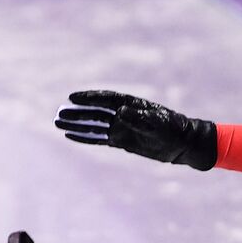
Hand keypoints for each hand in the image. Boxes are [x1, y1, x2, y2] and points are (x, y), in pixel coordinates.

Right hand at [56, 91, 217, 170]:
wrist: (184, 144)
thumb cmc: (174, 129)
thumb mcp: (158, 123)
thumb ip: (139, 118)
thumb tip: (120, 112)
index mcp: (131, 104)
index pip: (105, 99)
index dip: (88, 98)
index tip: (71, 98)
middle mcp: (123, 114)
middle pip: (95, 112)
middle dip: (77, 112)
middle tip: (58, 114)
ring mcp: (121, 127)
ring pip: (94, 125)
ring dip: (77, 124)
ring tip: (57, 123)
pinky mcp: (122, 140)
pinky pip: (100, 138)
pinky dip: (86, 137)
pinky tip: (71, 135)